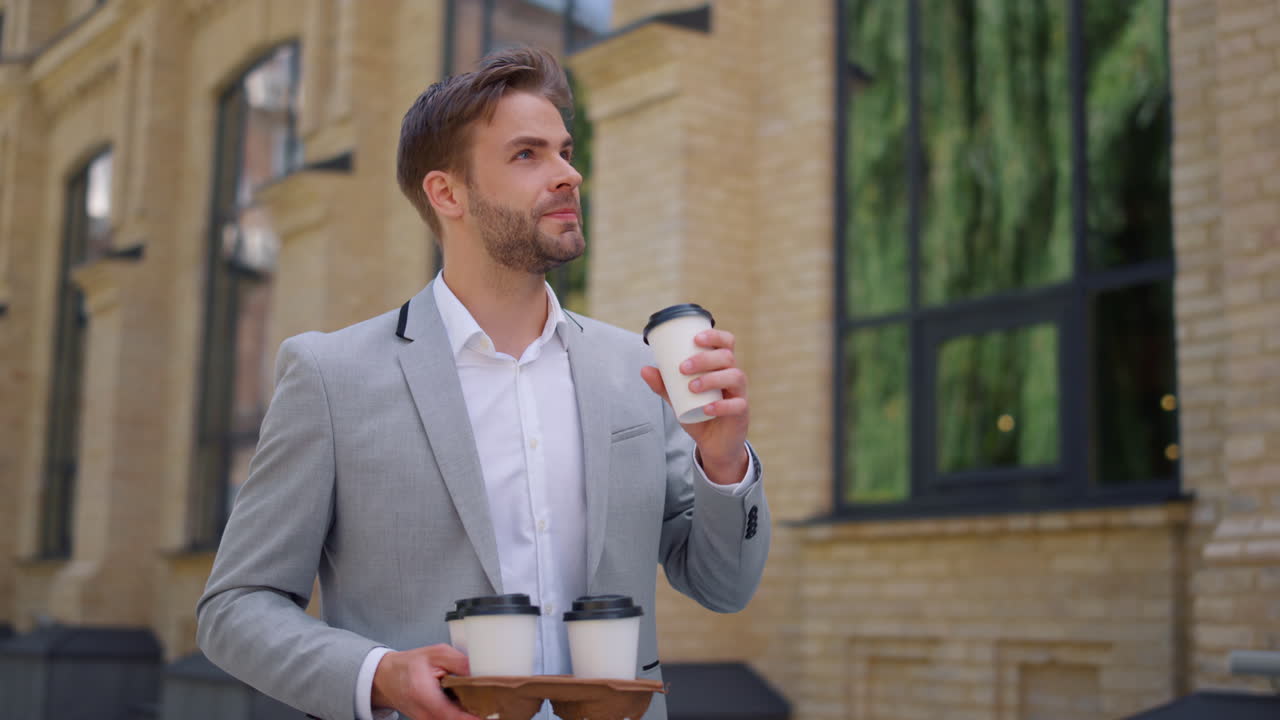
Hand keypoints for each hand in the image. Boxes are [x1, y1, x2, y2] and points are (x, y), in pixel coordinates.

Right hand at [370, 644, 479, 719]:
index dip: (472, 717)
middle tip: (493, 705)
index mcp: (423, 693)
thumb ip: (460, 662)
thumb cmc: (409, 664)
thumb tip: (481, 672)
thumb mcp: (436, 654)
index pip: (452, 715)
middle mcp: (424, 714)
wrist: (387, 678)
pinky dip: (460, 714)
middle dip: (476, 714)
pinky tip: (469, 704)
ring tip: (483, 702)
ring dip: (468, 714)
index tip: (490, 715)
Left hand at [641, 328, 749, 484]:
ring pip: (735, 377)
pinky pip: (737, 405)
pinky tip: (707, 408)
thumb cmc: (699, 414)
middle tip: (683, 368)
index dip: (715, 336)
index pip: (726, 343)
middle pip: (727, 357)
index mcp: (721, 367)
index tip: (696, 338)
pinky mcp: (742, 413)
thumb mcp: (678, 399)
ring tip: (692, 387)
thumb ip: (663, 385)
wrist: (713, 444)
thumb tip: (644, 369)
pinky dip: (721, 405)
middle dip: (705, 359)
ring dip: (711, 379)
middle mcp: (734, 376)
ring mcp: (740, 394)